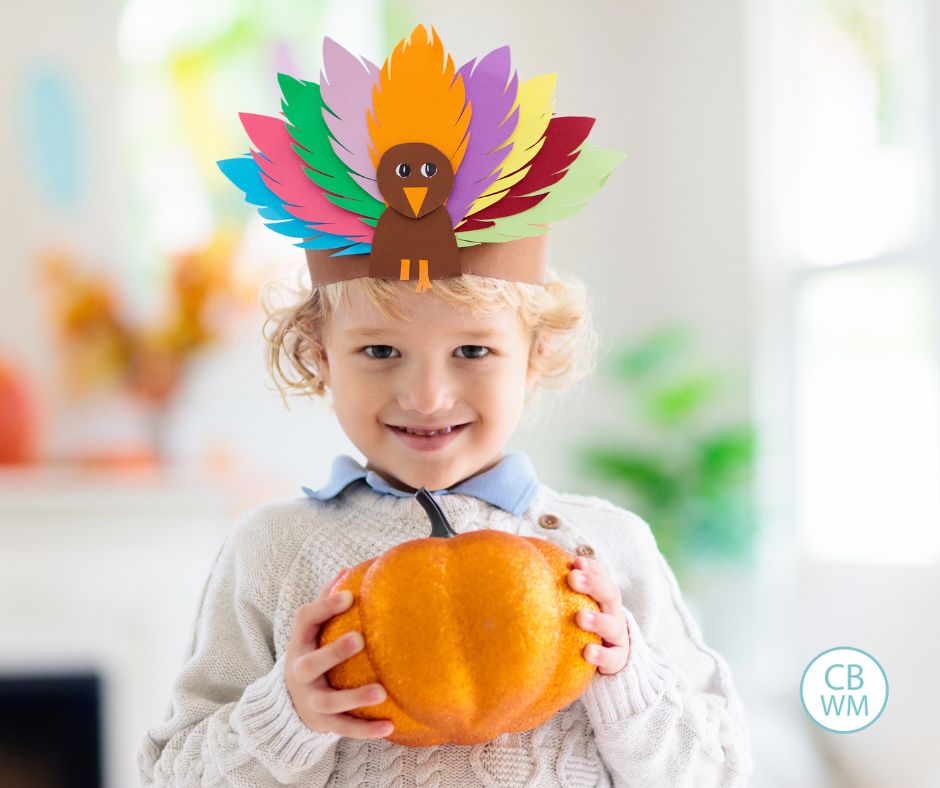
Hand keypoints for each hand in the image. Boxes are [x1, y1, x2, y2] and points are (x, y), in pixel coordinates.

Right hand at [284, 568, 394, 737]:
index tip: (349, 595)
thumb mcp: (311, 633)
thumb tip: (347, 569)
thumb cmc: (311, 655)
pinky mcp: (323, 725)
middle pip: (311, 664)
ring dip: (355, 697)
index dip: (324, 607)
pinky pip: (345, 729)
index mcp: (300, 644)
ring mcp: (311, 701)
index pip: (304, 621)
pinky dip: (366, 730)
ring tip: (381, 691)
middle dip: (334, 652)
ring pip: (329, 702)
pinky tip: (390, 726)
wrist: (288, 706)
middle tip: (360, 639)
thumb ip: (326, 602)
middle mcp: (301, 673)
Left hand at [567, 555, 630, 674]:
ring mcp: (617, 635)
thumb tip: (523, 570)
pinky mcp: (617, 659)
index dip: (591, 568)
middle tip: (573, 577)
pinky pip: (612, 658)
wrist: (608, 657)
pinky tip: (588, 652)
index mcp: (603, 596)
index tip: (576, 562)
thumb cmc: (581, 626)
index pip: (602, 576)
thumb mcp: (573, 605)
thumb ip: (558, 592)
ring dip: (598, 620)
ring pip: (613, 625)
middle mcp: (613, 612)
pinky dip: (602, 655)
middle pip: (610, 594)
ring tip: (580, 617)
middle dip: (593, 584)